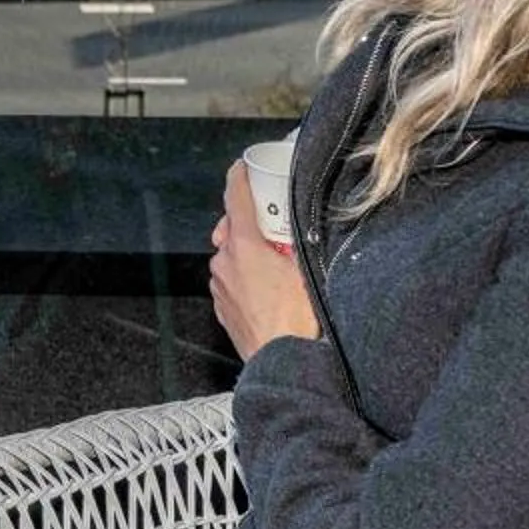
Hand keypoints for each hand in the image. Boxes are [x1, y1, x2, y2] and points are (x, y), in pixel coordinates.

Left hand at [210, 158, 319, 361]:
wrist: (283, 362)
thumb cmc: (298, 319)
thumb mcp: (308, 268)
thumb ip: (300, 241)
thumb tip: (301, 225)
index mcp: (243, 246)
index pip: (234, 198)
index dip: (238, 178)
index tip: (241, 167)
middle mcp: (224, 263)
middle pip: (231, 230)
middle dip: (250, 225)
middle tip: (274, 230)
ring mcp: (220, 287)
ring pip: (231, 258)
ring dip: (249, 255)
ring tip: (276, 267)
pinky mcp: (222, 308)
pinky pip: (231, 282)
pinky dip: (245, 278)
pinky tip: (267, 291)